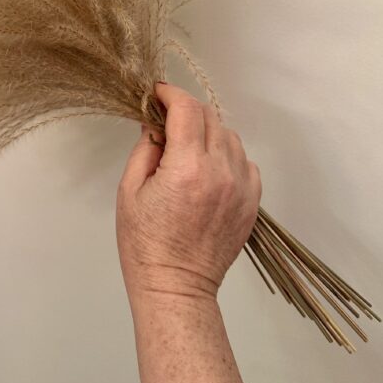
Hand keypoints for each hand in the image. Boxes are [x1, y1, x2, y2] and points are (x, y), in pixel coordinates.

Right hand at [116, 82, 261, 300]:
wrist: (177, 289)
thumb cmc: (144, 244)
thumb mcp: (129, 191)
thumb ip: (145, 149)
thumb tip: (156, 122)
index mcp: (187, 168)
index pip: (187, 109)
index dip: (170, 93)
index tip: (157, 93)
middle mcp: (221, 172)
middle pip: (210, 116)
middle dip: (186, 111)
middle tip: (166, 122)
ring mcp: (242, 187)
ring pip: (230, 136)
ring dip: (207, 132)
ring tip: (187, 149)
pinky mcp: (252, 202)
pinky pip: (244, 160)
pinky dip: (227, 155)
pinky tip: (208, 169)